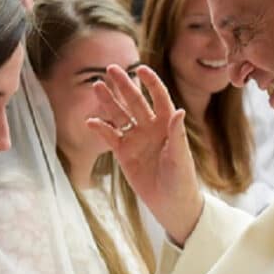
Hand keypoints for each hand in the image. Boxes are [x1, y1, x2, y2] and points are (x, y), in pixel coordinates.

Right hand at [87, 65, 202, 245]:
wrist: (171, 204)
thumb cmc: (182, 181)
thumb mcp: (180, 158)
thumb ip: (177, 134)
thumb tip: (179, 111)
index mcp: (167, 124)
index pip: (159, 97)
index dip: (151, 83)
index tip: (141, 68)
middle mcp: (150, 127)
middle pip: (135, 102)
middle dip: (124, 85)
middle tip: (111, 69)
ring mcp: (135, 139)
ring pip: (119, 115)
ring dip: (108, 102)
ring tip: (97, 86)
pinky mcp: (123, 153)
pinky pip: (110, 136)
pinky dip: (100, 128)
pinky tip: (90, 121)